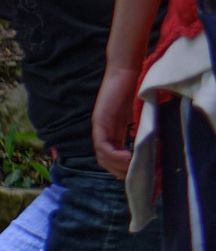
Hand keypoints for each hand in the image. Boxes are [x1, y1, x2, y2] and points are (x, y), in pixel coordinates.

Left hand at [94, 63, 141, 179]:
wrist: (127, 73)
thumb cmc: (135, 92)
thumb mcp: (140, 118)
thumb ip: (140, 132)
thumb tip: (152, 150)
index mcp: (112, 133)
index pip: (111, 159)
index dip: (123, 169)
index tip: (139, 175)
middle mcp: (103, 133)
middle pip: (105, 162)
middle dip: (121, 172)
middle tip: (138, 176)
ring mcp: (99, 128)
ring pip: (102, 157)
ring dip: (118, 167)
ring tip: (134, 169)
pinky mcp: (99, 122)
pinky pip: (103, 145)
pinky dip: (115, 155)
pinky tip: (128, 159)